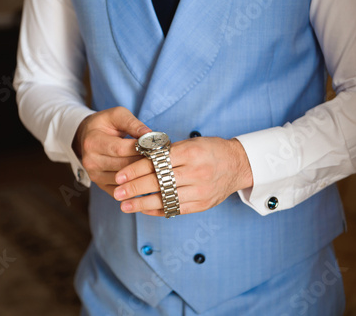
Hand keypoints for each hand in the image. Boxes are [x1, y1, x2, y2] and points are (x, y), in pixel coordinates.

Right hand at [73, 106, 150, 195]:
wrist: (86, 137)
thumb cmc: (105, 124)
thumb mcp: (117, 115)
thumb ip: (132, 123)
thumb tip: (150, 134)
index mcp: (93, 141)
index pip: (119, 149)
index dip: (139, 149)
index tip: (156, 147)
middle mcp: (90, 161)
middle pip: (123, 166)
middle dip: (143, 163)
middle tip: (161, 160)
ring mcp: (94, 175)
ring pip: (123, 180)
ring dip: (141, 176)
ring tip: (157, 169)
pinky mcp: (100, 185)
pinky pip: (121, 191)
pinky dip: (135, 188)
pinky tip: (148, 181)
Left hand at [113, 137, 252, 215]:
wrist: (238, 165)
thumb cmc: (210, 150)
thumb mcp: (190, 143)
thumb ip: (166, 152)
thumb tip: (137, 160)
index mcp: (190, 153)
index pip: (156, 163)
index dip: (135, 170)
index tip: (120, 176)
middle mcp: (196, 173)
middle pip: (158, 182)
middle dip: (134, 189)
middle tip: (117, 192)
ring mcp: (200, 191)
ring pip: (165, 200)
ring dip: (141, 204)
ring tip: (124, 206)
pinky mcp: (202, 204)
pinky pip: (175, 210)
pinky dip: (157, 210)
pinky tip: (143, 209)